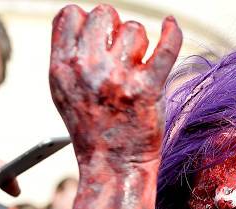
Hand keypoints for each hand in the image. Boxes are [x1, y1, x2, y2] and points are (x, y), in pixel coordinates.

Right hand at [49, 5, 181, 171]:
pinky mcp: (148, 88)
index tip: (100, 39)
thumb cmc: (92, 130)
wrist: (113, 166)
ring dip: (139, 44)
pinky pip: (166, 46)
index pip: (71, 14)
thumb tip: (83, 20)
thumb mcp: (63, 92)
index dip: (88, 22)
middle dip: (115, 29)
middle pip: (105, 14)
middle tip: (122, 55)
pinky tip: (171, 26)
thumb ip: (67, 56)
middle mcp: (87, 68)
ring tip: (137, 68)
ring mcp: (118, 78)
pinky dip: (173, 32)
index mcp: (62, 67)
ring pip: (134, 29)